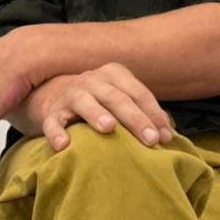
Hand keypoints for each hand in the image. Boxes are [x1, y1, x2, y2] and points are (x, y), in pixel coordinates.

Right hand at [21, 62, 173, 151]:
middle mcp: (92, 80)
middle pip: (116, 97)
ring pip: (84, 101)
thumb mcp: (120, 98)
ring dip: (96, 114)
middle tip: (150, 140)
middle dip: (135, 118)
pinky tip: (63, 145)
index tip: (165, 136)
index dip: (153, 113)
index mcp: (113, 74)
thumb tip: (167, 134)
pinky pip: (52, 122)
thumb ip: (142, 111)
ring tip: (109, 128)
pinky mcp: (51, 113)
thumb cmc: (98, 101)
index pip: (137, 92)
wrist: (53, 96)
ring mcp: (70, 95)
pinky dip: (56, 132)